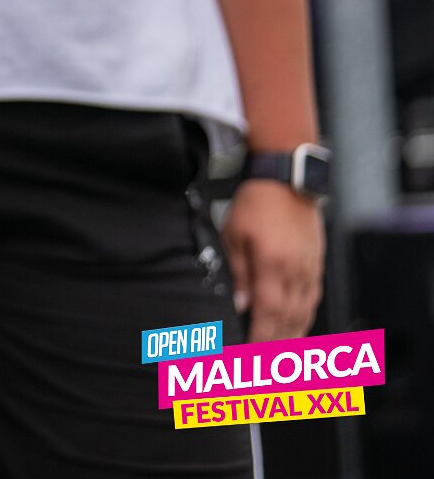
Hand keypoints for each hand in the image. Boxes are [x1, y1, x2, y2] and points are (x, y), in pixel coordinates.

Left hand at [222, 180, 323, 342]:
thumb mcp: (234, 235)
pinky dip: (304, 319)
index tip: (251, 356)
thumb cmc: (255, 205)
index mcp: (273, 265)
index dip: (261, 338)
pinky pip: (312, 301)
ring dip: (292, 337)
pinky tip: (295, 329)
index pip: (269, 313)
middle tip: (264, 366)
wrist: (286, 181)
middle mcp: (296, 272)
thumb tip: (241, 306)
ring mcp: (309, 270)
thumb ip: (239, 273)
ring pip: (304, 314)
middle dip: (277, 346)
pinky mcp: (315, 266)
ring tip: (280, 358)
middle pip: (289, 320)